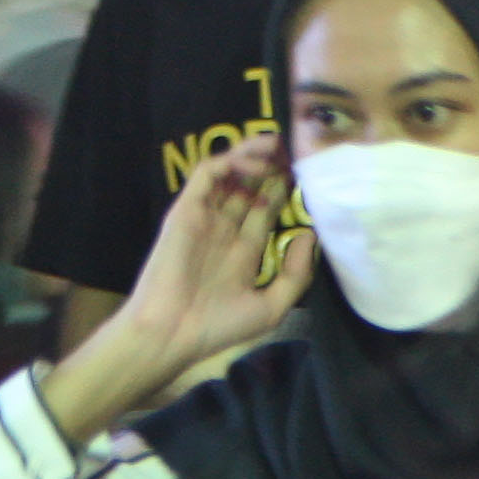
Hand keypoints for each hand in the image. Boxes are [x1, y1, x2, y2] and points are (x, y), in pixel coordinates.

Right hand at [117, 131, 314, 378]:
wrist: (170, 333)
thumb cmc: (217, 327)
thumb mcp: (270, 308)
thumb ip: (295, 274)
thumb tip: (308, 235)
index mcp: (242, 253)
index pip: (265, 211)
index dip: (283, 192)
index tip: (306, 175)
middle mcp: (224, 230)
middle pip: (249, 188)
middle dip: (271, 168)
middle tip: (293, 149)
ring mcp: (204, 217)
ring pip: (229, 174)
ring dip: (252, 156)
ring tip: (277, 144)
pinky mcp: (186, 208)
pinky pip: (207, 174)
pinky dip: (230, 161)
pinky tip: (255, 162)